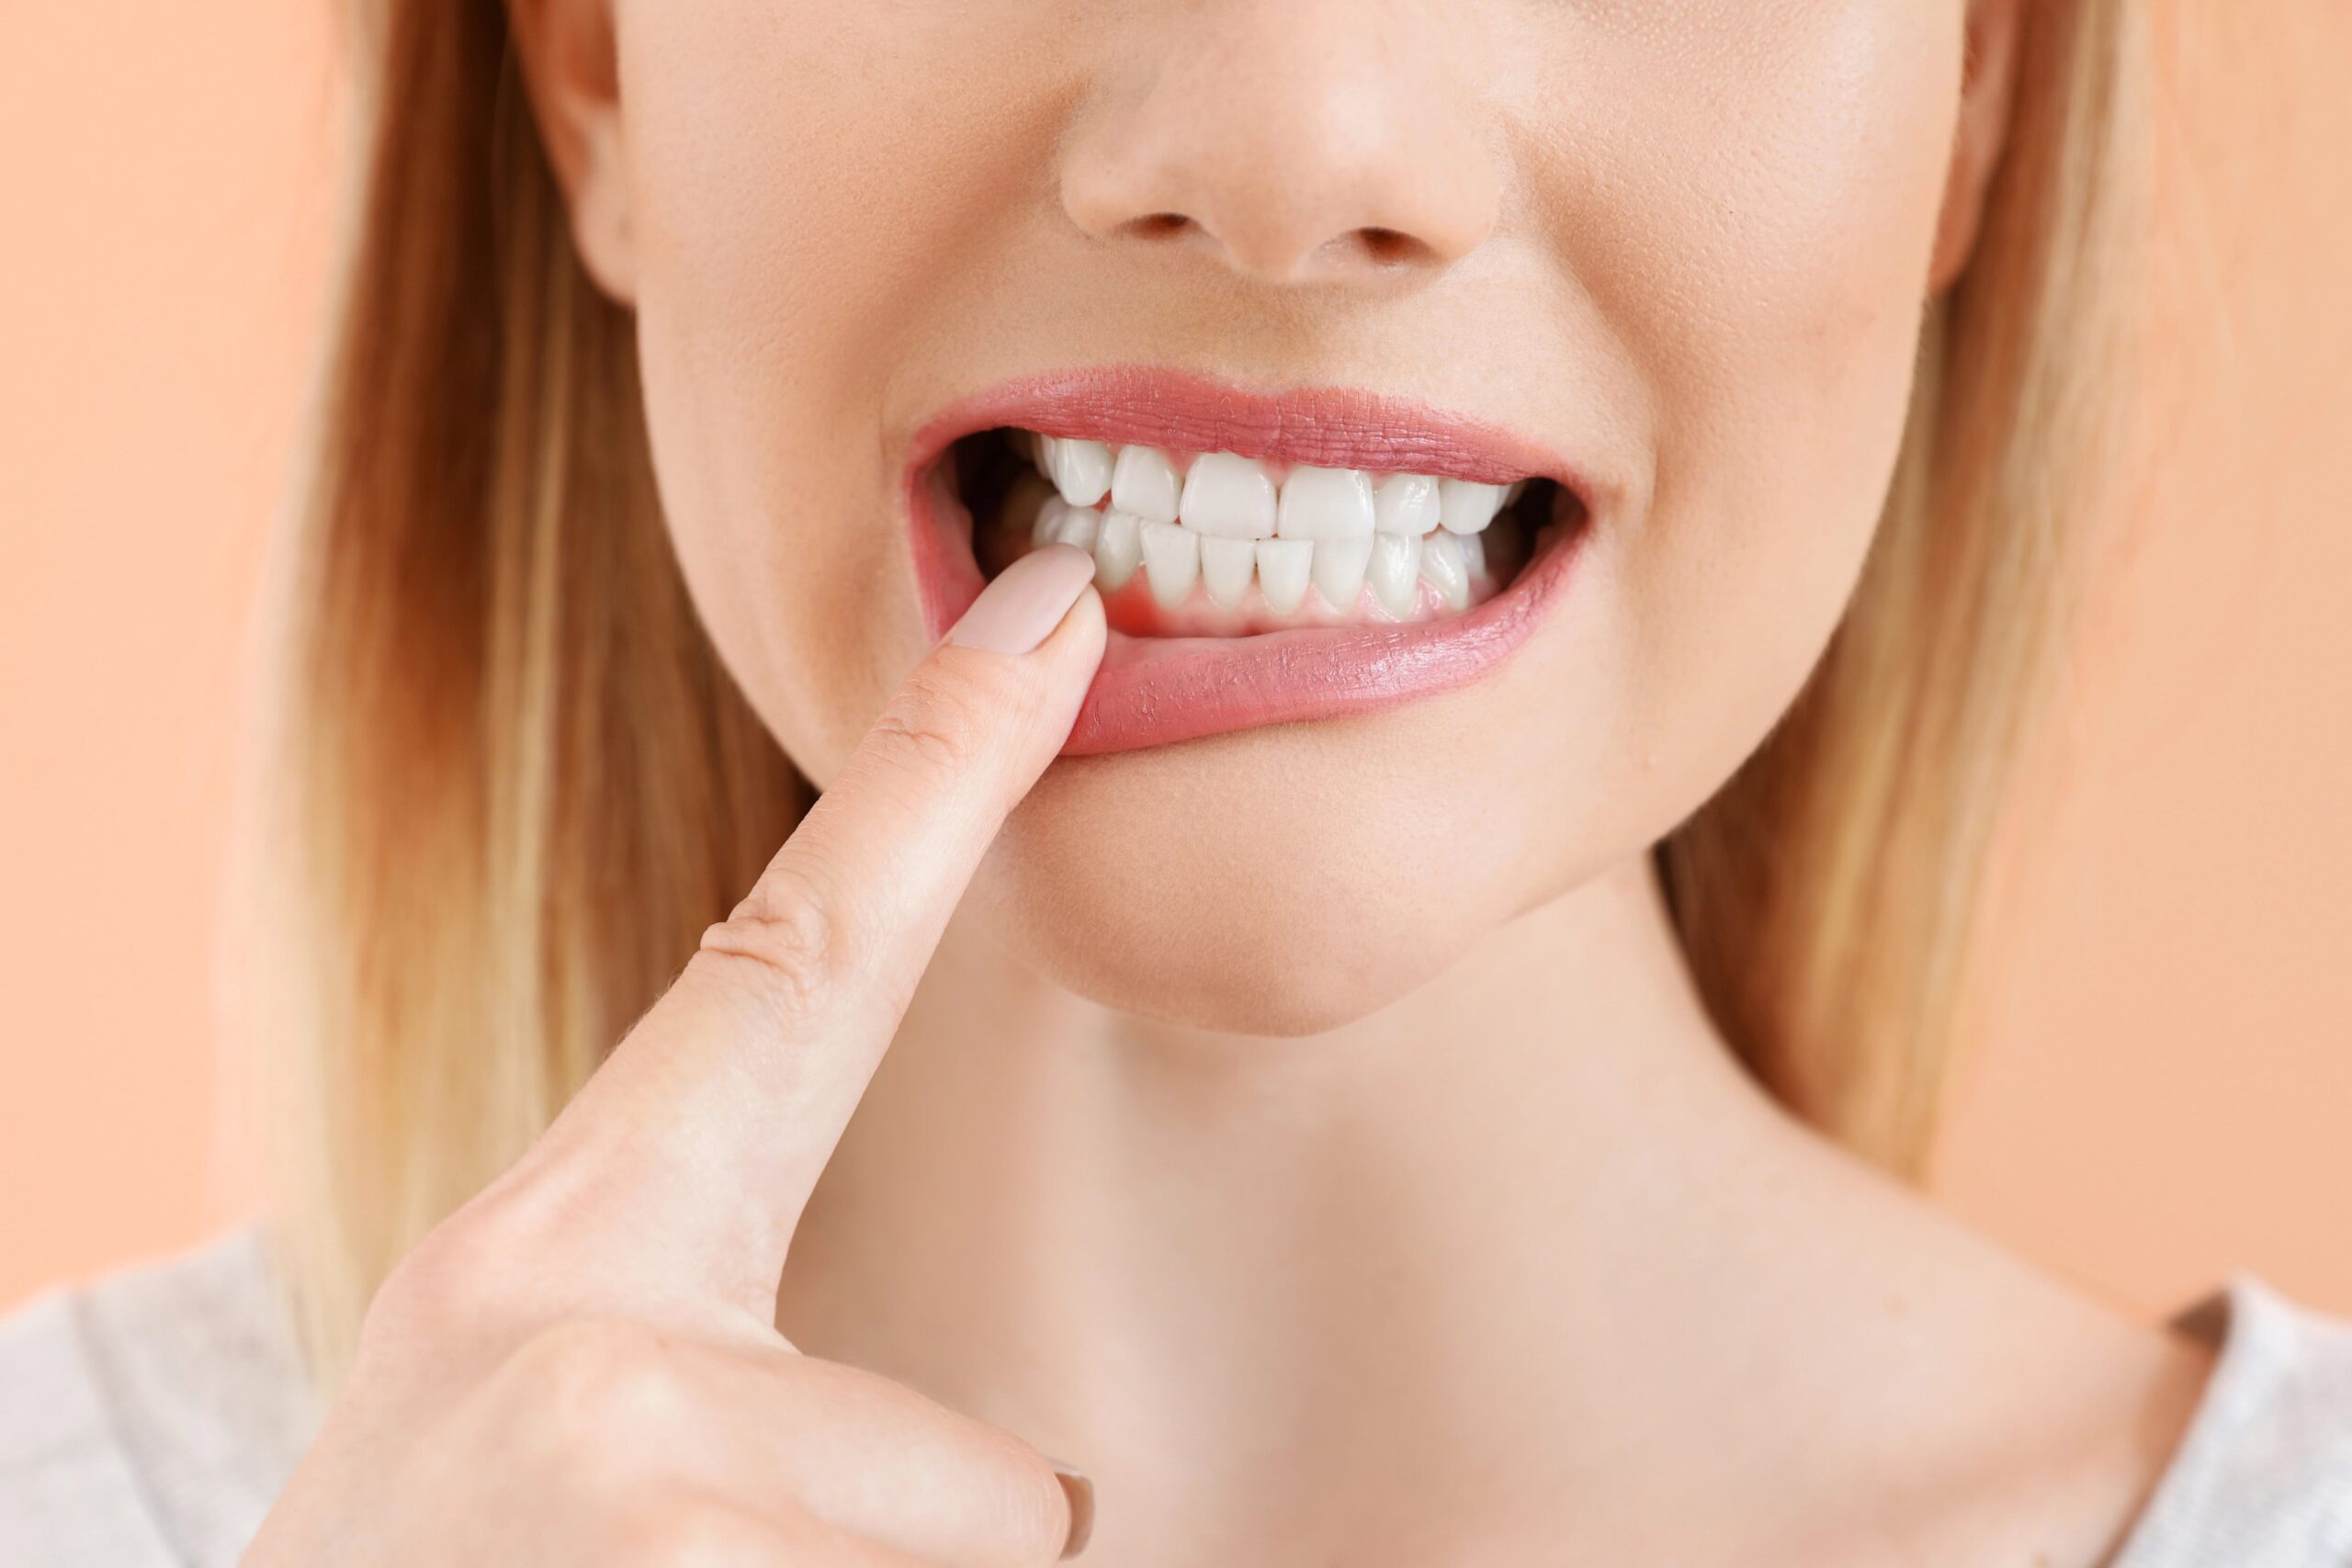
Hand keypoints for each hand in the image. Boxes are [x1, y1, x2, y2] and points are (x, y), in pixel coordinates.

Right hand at [244, 545, 1106, 1565]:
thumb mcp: (550, 1433)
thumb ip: (727, 1372)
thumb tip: (1039, 1480)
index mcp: (561, 1249)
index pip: (795, 961)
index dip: (941, 781)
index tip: (1055, 608)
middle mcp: (598, 1326)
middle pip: (1003, 1475)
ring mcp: (641, 1465)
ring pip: (984, 1559)